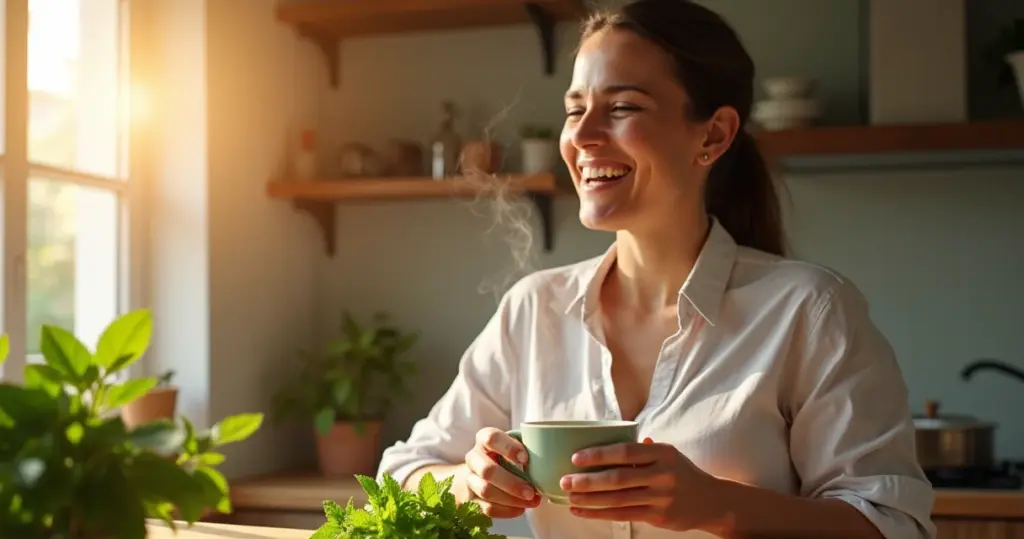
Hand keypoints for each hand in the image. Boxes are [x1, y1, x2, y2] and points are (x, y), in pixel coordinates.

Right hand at [463, 427, 540, 517]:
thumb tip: (552, 455)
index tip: (526, 459)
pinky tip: (521, 508)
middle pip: (487, 470)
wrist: (482, 471)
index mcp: (484, 439)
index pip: (491, 438)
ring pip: (486, 491)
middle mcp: (473, 457)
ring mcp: (470, 479)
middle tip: (532, 491)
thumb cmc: (506, 455)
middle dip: (512, 483)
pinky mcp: (472, 498)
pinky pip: (487, 508)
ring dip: (511, 499)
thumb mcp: (514, 444)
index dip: (508, 448)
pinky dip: (507, 510)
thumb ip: (528, 446)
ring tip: (531, 501)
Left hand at [560, 441, 722, 530]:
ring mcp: (662, 497)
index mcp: (663, 453)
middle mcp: (664, 475)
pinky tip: (582, 511)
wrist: (712, 501)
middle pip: (618, 478)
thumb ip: (642, 448)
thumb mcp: (669, 454)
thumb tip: (608, 439)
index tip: (576, 457)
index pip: (626, 452)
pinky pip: (623, 515)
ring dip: (590, 499)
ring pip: (618, 500)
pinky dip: (599, 513)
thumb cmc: (682, 473)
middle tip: (565, 480)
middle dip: (588, 480)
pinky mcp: (659, 517)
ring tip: (569, 496)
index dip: (599, 454)